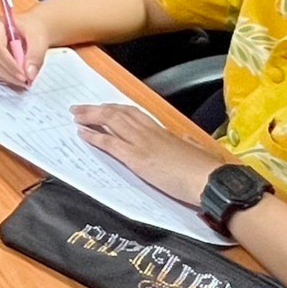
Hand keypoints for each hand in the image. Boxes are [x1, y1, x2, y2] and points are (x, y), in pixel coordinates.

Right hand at [0, 9, 49, 86]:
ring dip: (6, 77)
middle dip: (8, 73)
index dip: (8, 64)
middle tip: (25, 82)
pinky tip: (16, 79)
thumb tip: (29, 74)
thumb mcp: (39, 39)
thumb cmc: (33, 30)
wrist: (30, 29)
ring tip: (23, 82)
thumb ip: (35, 55)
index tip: (23, 76)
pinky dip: (4, 78)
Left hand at [73, 103, 230, 206]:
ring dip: (90, 117)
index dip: (116, 109)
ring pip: (111, 121)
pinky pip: (111, 144)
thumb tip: (188, 142)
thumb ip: (188, 145)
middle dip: (97, 109)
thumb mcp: (196, 151)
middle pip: (119, 113)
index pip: (135, 114)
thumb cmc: (207, 170)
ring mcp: (142, 143)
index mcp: (164, 132)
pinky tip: (82, 134)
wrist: (210, 180)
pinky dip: (94, 137)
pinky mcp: (137, 158)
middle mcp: (150, 132)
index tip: (104, 107)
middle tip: (80, 108)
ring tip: (76, 115)